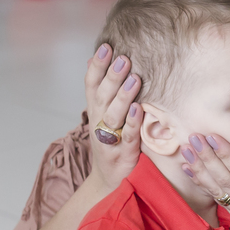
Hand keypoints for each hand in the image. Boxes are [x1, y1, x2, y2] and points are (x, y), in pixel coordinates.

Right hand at [85, 43, 142, 190]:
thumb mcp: (103, 117)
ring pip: (113, 115)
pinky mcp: (124, 153)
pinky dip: (132, 122)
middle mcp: (99, 123)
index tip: (105, 47)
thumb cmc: (111, 144)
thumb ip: (101, 92)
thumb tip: (91, 61)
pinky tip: (138, 109)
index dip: (97, 67)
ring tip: (134, 78)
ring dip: (123, 96)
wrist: (111, 182)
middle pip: (102, 97)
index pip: (91, 85)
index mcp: (95, 112)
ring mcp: (110, 139)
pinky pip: (128, 136)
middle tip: (123, 58)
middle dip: (111, 77)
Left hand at [180, 134, 229, 229]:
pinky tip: (189, 169)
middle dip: (208, 157)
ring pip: (217, 189)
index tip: (214, 137)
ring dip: (200, 169)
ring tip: (186, 150)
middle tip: (194, 137)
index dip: (228, 155)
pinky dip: (201, 183)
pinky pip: (216, 197)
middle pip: (225, 179)